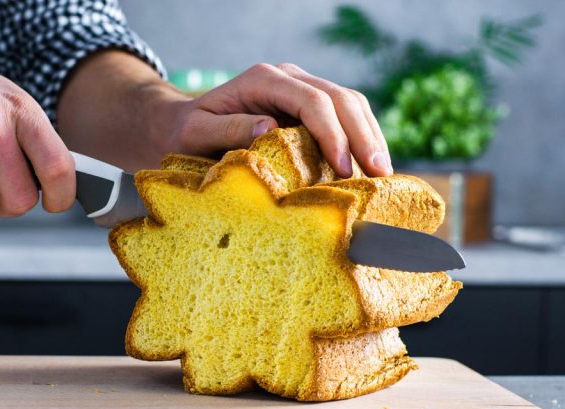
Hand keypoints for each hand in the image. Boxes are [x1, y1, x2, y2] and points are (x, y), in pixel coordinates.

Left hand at [165, 63, 392, 177]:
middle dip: (363, 135)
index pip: (312, 100)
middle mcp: (287, 77)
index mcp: (263, 79)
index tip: (344, 168)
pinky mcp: (307, 106)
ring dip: (369, 136)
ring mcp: (300, 88)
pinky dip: (360, 138)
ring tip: (382, 173)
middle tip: (379, 173)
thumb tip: (270, 127)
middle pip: (339, 97)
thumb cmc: (186, 132)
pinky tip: (369, 165)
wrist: (182, 123)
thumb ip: (229, 129)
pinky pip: (343, 116)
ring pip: (350, 103)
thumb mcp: (197, 133)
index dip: (332, 133)